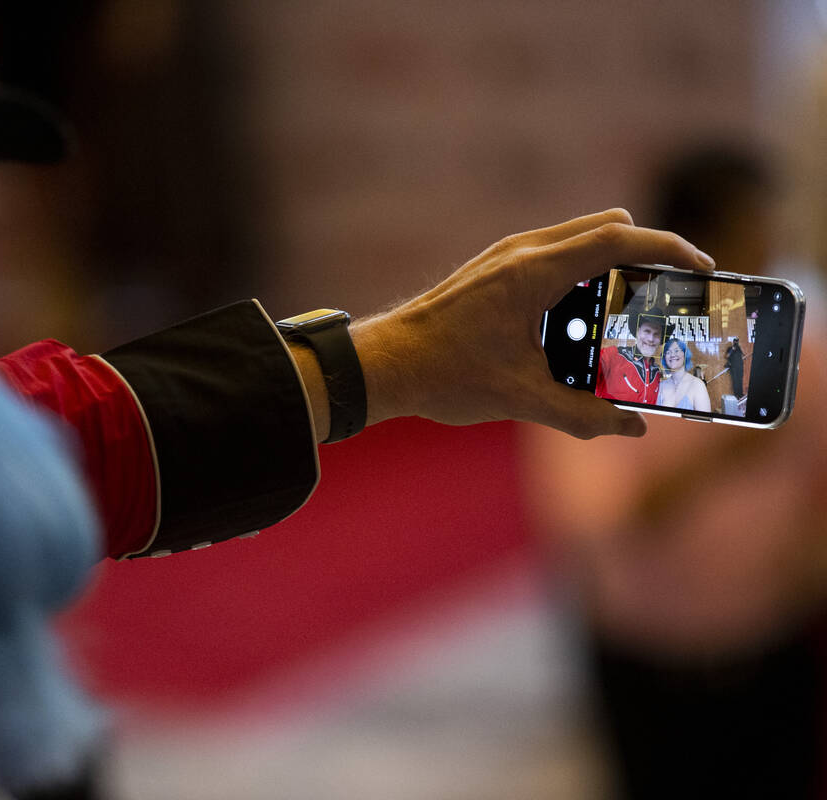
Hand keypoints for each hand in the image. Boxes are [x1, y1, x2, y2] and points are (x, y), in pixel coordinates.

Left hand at [349, 208, 714, 438]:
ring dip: (611, 264)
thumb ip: (583, 414)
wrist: (382, 365)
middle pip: (604, 228)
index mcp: (533, 272)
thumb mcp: (521, 399)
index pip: (618, 239)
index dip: (668, 249)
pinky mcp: (492, 270)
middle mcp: (520, 252)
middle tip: (673, 292)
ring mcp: (503, 256)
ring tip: (632, 309)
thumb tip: (631, 426)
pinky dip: (580, 275)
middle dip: (646, 254)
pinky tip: (581, 322)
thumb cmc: (443, 374)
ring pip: (578, 239)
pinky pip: (553, 256)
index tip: (702, 267)